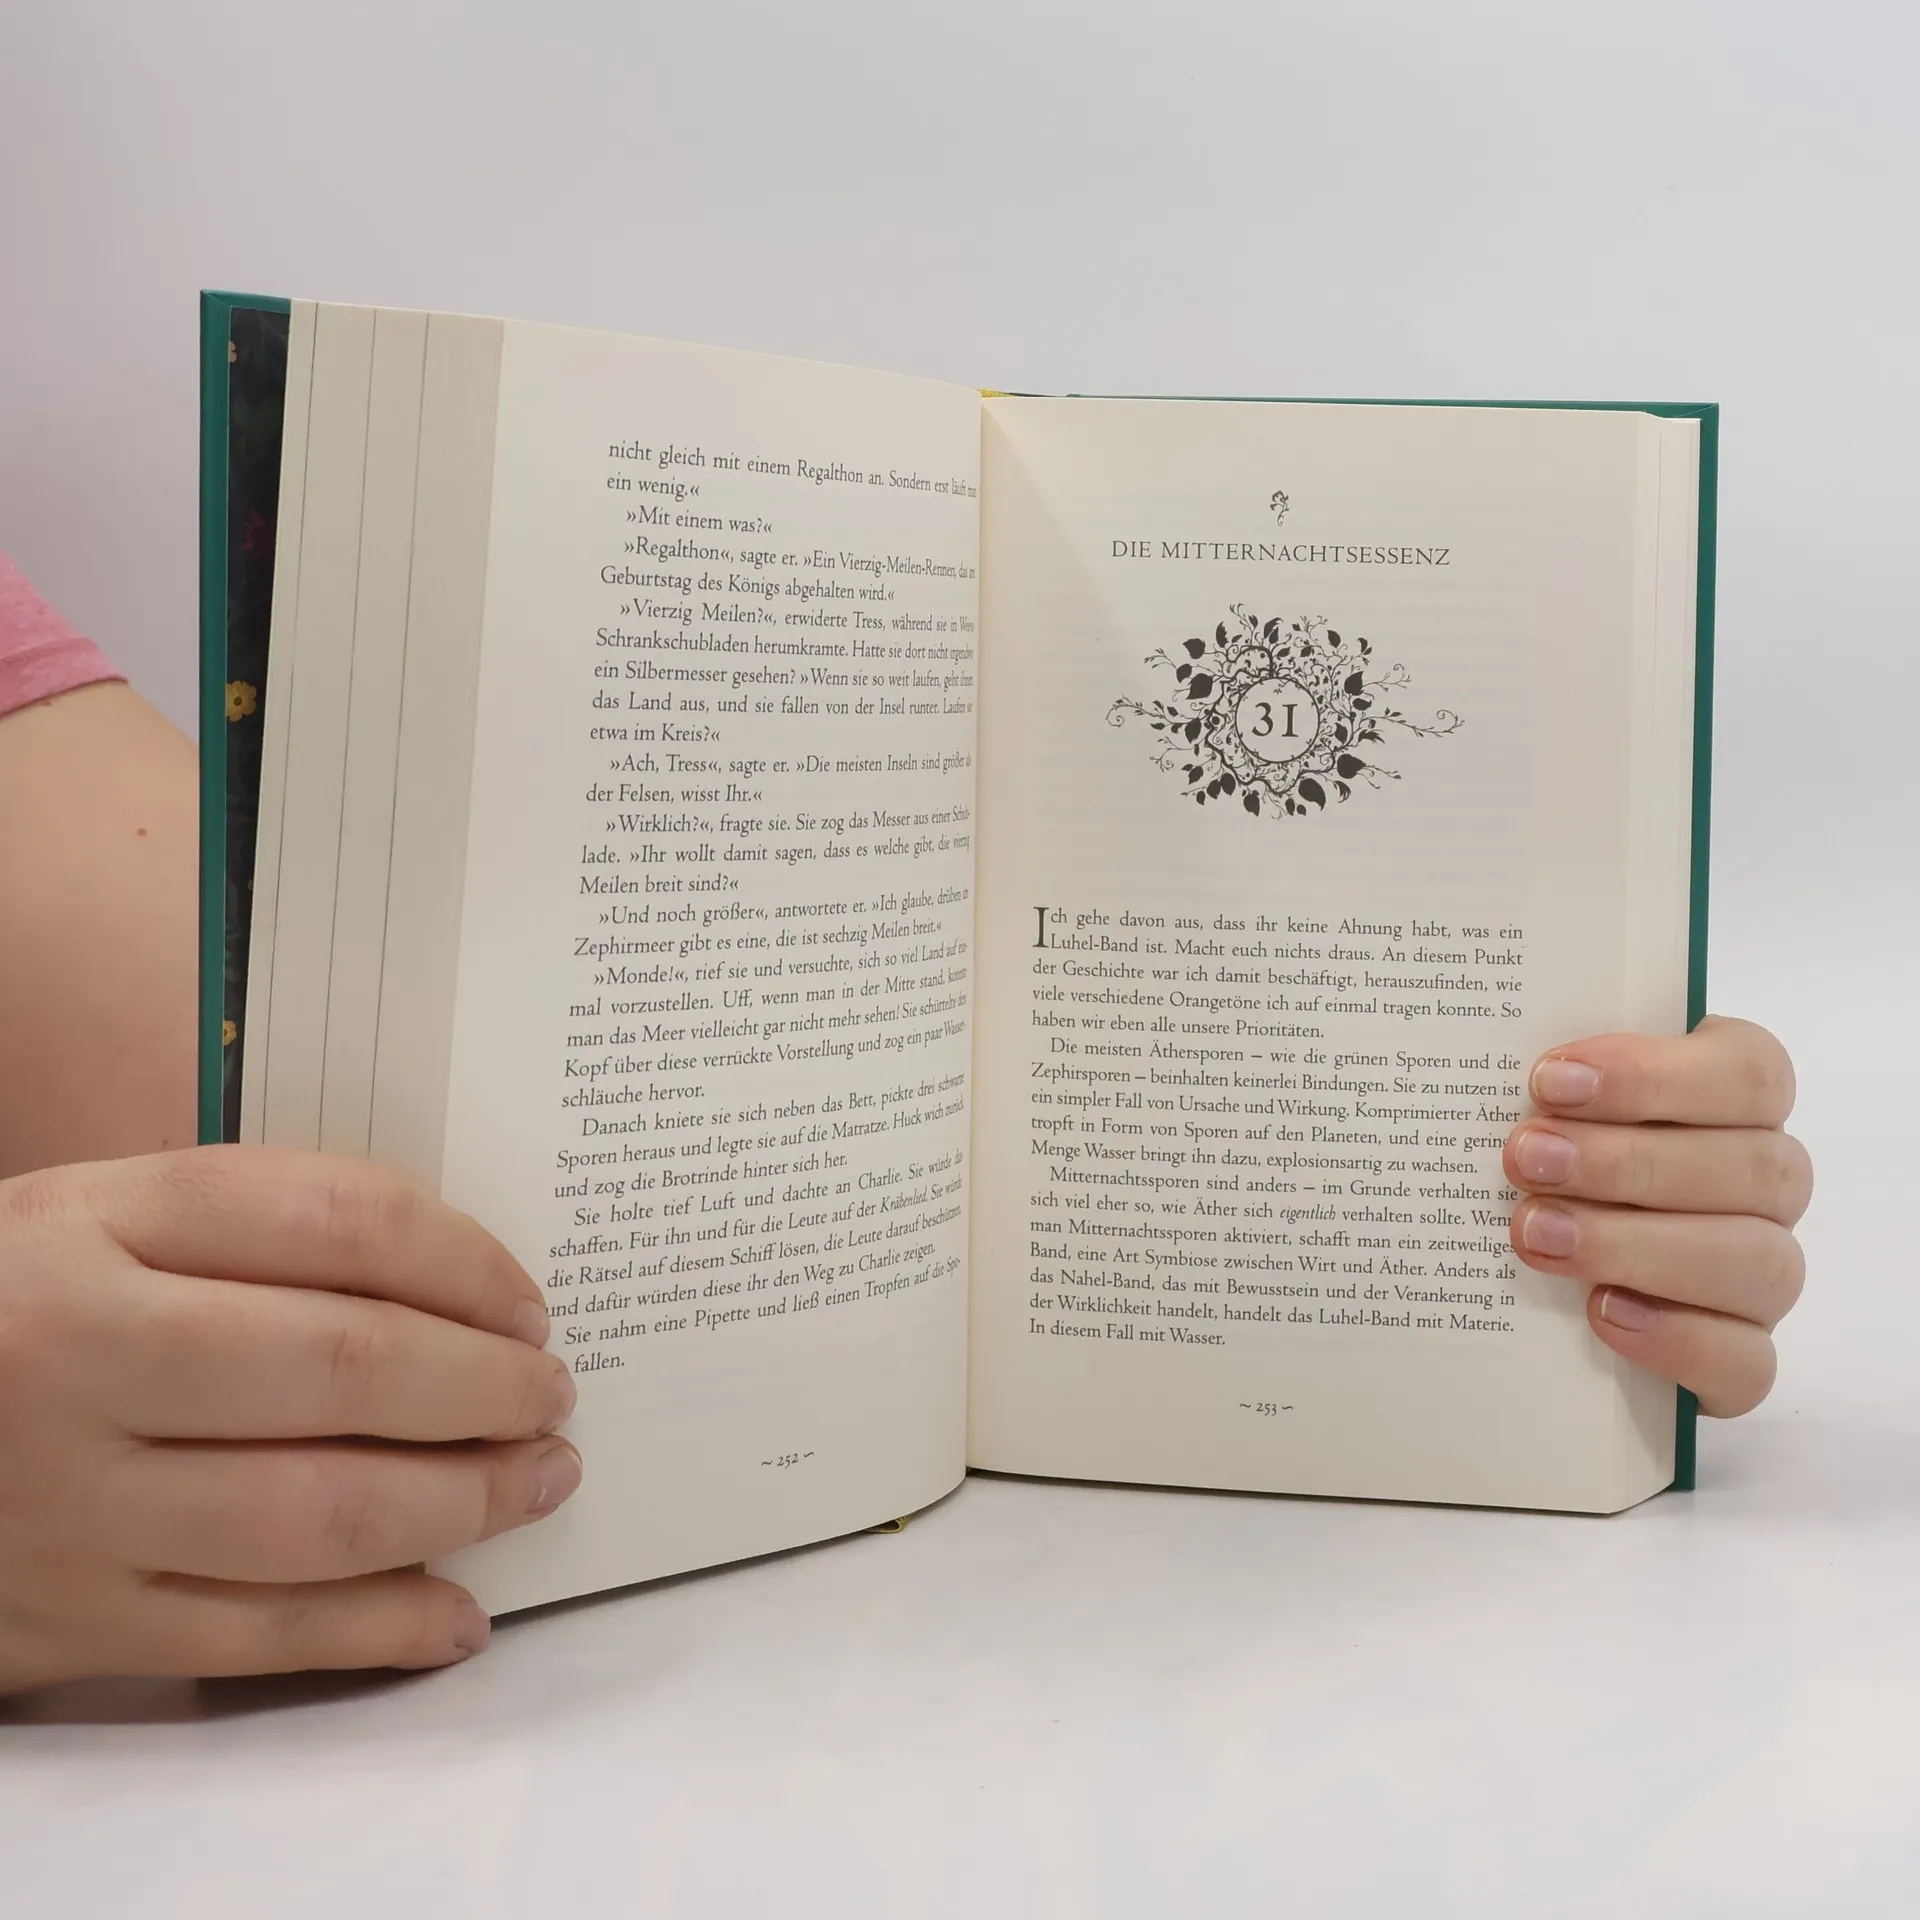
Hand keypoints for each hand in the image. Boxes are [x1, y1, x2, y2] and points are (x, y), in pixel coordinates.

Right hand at [0, 1147, 579, 1692]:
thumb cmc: (6, 1311)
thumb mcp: (93, 1220)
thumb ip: (250, 1230)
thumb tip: (455, 1287)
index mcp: (95, 1230)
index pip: (331, 1221)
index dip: (461, 1261)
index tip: (527, 1303)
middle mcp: (83, 1358)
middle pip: (343, 1368)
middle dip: (484, 1389)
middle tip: (553, 1396)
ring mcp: (75, 1504)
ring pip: (319, 1515)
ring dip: (465, 1504)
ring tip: (541, 1482)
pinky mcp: (71, 1625)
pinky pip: (258, 1639)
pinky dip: (381, 1632)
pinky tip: (460, 1616)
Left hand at [1505, 1016, 1810, 1415]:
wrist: (1536, 1276)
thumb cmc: (1548, 1148)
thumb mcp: (1544, 1101)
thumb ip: (1546, 1076)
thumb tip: (1483, 1046)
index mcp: (1736, 1097)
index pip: (1749, 1072)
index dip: (1655, 1074)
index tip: (1550, 1081)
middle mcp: (1768, 1184)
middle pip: (1757, 1169)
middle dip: (1629, 1163)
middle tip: (1526, 1159)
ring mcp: (1763, 1273)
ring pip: (1760, 1263)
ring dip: (1640, 1247)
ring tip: (1538, 1235)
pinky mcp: (1741, 1355)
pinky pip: (1747, 1361)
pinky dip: (1677, 1338)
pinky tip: (1601, 1311)